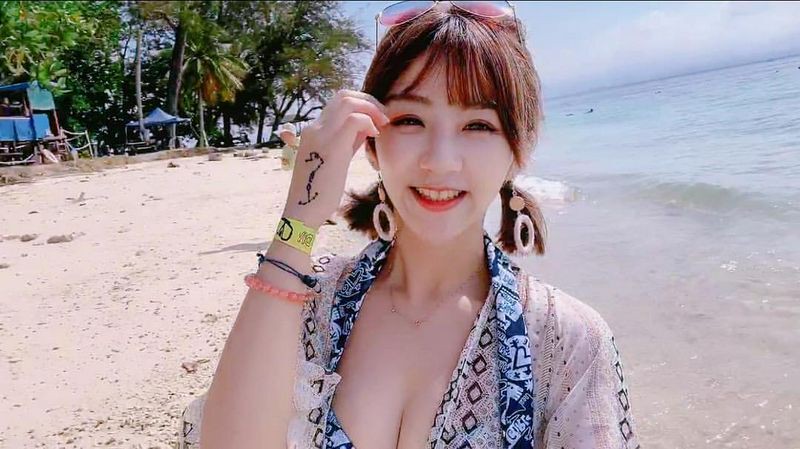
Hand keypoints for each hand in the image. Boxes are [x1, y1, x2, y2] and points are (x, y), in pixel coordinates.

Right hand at [281, 90, 389, 228]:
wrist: (303, 210)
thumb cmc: (320, 190)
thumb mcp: (336, 159)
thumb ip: (348, 141)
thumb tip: (366, 127)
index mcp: (314, 130)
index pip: (338, 102)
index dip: (361, 104)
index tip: (376, 119)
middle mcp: (314, 127)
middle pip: (343, 95)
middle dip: (369, 101)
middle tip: (383, 117)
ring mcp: (320, 134)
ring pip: (348, 100)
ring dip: (371, 108)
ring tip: (382, 124)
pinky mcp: (331, 145)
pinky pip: (354, 119)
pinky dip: (369, 121)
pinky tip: (375, 135)